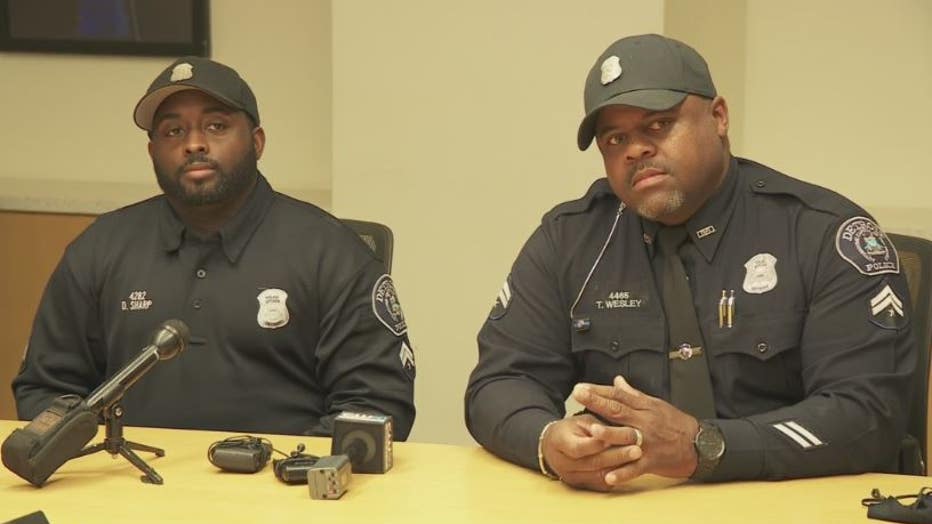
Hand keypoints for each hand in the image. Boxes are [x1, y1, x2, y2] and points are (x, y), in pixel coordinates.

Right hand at [540, 413, 642, 491]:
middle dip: (617, 455)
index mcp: (559, 442)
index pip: (580, 446)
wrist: (552, 448)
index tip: (618, 434)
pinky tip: (632, 467)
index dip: (599, 442)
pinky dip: (618, 475)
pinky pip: (603, 484)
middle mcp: (563, 464)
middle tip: (637, 449)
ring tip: (639, 456)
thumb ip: (597, 426)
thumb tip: (619, 427)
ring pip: (600, 475)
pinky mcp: (582, 486)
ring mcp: (573, 477)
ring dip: (622, 467)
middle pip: (593, 462)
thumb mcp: (580, 421)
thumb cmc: (571, 429)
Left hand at [573, 375, 699, 485]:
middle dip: (597, 402)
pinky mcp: (652, 461)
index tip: (581, 387)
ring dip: (609, 435)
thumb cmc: (675, 423)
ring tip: (592, 431)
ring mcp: (648, 443)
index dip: (599, 390)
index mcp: (645, 407)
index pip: (619, 396)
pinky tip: (608, 476)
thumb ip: (633, 395)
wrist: (700, 444)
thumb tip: (617, 380)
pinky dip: (622, 473)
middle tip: (578, 394)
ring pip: (627, 438)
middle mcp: (645, 422)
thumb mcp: (656, 405)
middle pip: (618, 411)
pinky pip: (636, 468)